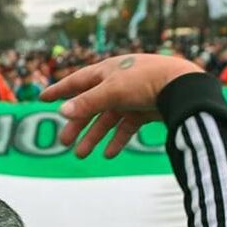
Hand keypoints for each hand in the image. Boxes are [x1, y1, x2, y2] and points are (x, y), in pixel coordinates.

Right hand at [40, 54, 201, 157]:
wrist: (183, 86)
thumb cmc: (146, 81)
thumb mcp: (112, 91)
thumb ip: (87, 102)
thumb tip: (63, 112)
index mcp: (106, 71)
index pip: (77, 82)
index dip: (60, 90)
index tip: (43, 98)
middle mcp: (117, 83)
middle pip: (91, 106)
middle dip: (77, 124)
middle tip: (63, 142)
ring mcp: (132, 97)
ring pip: (107, 120)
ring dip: (94, 136)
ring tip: (81, 154)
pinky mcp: (145, 110)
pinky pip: (126, 127)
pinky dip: (116, 140)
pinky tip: (108, 154)